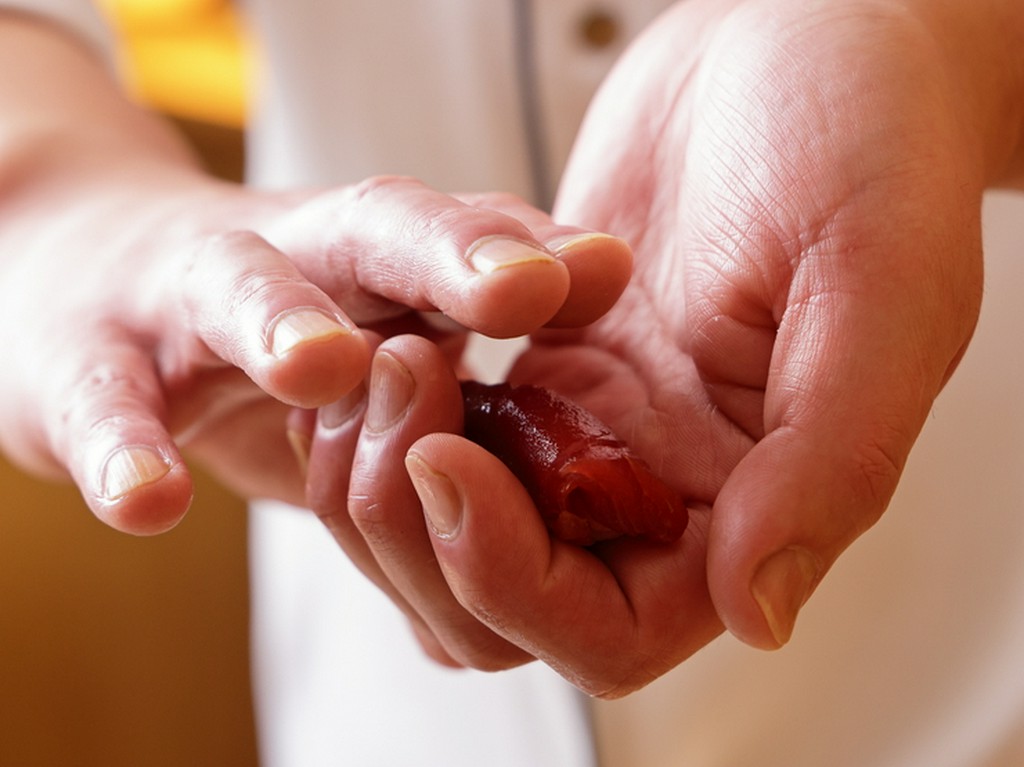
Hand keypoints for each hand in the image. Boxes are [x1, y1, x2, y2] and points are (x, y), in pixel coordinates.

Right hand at [0, 17, 631, 531]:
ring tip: (326, 364)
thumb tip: (611, 270)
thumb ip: (477, 287)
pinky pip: (104, 403)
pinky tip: (150, 502)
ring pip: (232, 294)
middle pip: (367, 235)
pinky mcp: (87, 364)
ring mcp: (182, 303)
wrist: (79, 277)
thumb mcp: (372, 289)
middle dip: (444, 258)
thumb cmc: (269, 301)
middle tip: (518, 287)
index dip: (526, 250)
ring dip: (280, 323)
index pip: (456, 230)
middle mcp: (289, 253)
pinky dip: (124, 449)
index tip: (604, 273)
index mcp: (367, 249)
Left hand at [305, 0, 1023, 695]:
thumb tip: (754, 615)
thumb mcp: (876, 290)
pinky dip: (399, 409)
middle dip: (424, 528)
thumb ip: (825, 465)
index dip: (512, 580)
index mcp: (749, 499)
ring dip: (395, 472)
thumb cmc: (868, 146)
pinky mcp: (554, 360)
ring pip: (467, 522)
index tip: (447, 463)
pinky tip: (381, 341)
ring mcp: (601, 423)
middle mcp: (666, 481)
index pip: (613, 629)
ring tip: (379, 362)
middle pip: (512, 595)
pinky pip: (455, 427)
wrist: (804, 42)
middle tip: (393, 395)